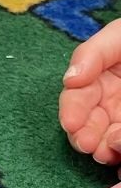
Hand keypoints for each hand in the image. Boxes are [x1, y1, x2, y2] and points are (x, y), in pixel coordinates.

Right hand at [60, 21, 120, 163]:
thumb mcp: (120, 37)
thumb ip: (93, 53)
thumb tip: (70, 79)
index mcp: (99, 81)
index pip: (76, 99)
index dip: (71, 111)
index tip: (72, 123)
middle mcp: (109, 105)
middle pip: (86, 127)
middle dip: (84, 137)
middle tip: (88, 144)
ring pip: (107, 143)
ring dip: (104, 149)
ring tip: (108, 150)